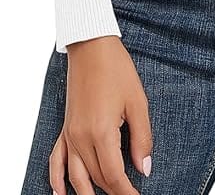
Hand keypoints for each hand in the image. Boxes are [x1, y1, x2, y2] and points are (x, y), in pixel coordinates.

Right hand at [49, 35, 152, 194]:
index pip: (114, 176)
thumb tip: (144, 168)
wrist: (91, 47)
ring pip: (76, 176)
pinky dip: (57, 179)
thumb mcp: (138, 102)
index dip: (127, 192)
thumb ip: (142, 139)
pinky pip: (57, 160)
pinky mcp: (66, 127)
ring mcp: (70, 133)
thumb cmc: (116, 69)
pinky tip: (61, 192)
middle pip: (97, 178)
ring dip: (89, 192)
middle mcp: (81, 137)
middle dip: (114, 192)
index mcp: (101, 132)